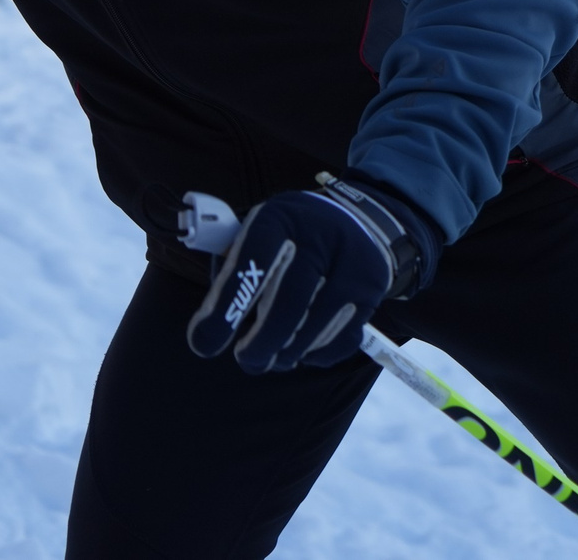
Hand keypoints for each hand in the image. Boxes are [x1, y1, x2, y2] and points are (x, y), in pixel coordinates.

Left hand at [185, 172, 438, 372]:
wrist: (362, 220)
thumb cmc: (293, 237)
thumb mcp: (261, 232)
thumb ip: (234, 269)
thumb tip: (209, 328)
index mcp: (280, 217)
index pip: (251, 263)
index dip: (226, 306)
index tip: (204, 341)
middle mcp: (319, 236)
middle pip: (288, 304)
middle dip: (260, 344)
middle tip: (246, 359)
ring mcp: (352, 263)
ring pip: (314, 329)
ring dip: (287, 354)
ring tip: (272, 356)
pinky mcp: (373, 289)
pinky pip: (341, 339)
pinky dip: (317, 354)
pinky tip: (304, 346)